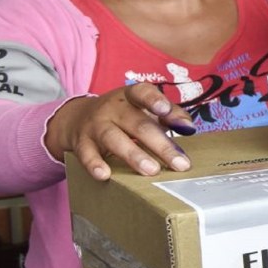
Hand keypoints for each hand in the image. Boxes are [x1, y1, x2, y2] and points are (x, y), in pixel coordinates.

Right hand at [45, 83, 195, 180]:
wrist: (78, 117)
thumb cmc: (125, 114)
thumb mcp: (145, 108)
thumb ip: (170, 114)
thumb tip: (189, 127)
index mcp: (131, 96)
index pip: (143, 93)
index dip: (154, 100)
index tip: (165, 110)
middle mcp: (113, 108)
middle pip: (138, 125)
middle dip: (160, 145)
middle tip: (179, 163)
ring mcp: (96, 125)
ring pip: (114, 139)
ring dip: (134, 155)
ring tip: (151, 170)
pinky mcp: (82, 143)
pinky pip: (86, 154)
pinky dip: (94, 164)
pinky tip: (104, 175)